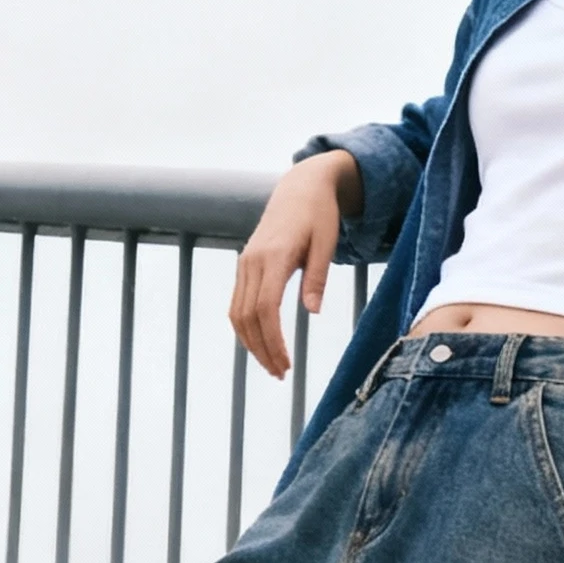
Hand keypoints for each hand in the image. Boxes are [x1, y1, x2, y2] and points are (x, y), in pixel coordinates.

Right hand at [229, 150, 361, 379]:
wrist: (301, 188)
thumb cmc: (320, 214)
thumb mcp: (326, 242)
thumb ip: (318, 277)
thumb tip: (313, 312)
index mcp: (274, 256)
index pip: (265, 308)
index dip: (272, 340)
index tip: (286, 363)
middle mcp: (252, 261)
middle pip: (247, 316)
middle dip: (261, 350)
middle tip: (280, 374)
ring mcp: (245, 263)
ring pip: (237, 313)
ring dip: (251, 343)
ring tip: (272, 366)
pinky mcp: (245, 265)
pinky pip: (237, 303)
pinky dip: (245, 328)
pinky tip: (261, 344)